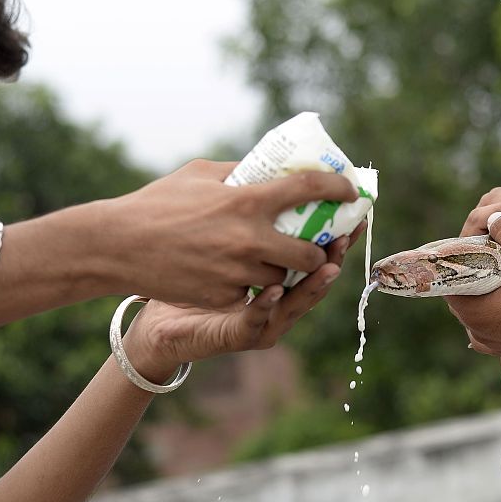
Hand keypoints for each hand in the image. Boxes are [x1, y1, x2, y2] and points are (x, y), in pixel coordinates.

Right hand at [103, 159, 358, 308]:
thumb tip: (269, 168)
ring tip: (277, 258)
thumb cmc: (157, 203)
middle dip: (321, 253)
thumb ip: (239, 172)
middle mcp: (250, 238)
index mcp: (248, 200)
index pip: (311, 189)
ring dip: (286, 271)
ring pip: (283, 278)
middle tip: (319, 245)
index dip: (338, 188)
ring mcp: (238, 271)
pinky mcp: (224, 296)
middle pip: (311, 253)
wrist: (118, 245)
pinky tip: (238, 273)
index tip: (350, 191)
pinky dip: (251, 285)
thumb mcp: (200, 174)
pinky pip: (252, 292)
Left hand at [121, 224, 365, 379]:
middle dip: (334, 259)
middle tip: (344, 237)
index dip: (340, 236)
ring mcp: (264, 318)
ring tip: (326, 267)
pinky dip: (267, 307)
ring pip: (297, 304)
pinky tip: (273, 289)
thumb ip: (240, 202)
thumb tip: (268, 166)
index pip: (319, 252)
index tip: (357, 213)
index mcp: (276, 268)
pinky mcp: (239, 334)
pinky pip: (258, 321)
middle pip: (317, 279)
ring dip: (312, 286)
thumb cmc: (178, 257)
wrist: (143, 297)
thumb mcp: (215, 222)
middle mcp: (278, 296)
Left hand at [448, 195, 500, 363]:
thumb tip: (493, 217)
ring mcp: (492, 341)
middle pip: (466, 286)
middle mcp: (475, 330)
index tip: (482, 236)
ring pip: (481, 301)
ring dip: (492, 279)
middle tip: (497, 243)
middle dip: (480, 262)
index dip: (465, 250)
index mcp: (472, 311)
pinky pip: (496, 316)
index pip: (451, 274)